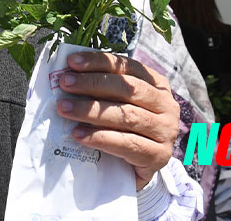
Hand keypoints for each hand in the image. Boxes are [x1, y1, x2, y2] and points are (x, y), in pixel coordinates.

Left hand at [56, 51, 179, 190]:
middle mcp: (166, 105)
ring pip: (127, 116)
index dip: (99, 62)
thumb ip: (100, 87)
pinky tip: (78, 134)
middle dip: (92, 84)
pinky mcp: (158, 155)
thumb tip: (68, 72)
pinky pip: (127, 144)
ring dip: (91, 111)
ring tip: (65, 108)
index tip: (72, 62)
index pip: (127, 67)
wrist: (135, 170)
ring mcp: (165, 131)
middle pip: (128, 88)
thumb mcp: (115, 103)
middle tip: (65, 83)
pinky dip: (100, 138)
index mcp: (157, 85)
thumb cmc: (122, 128)